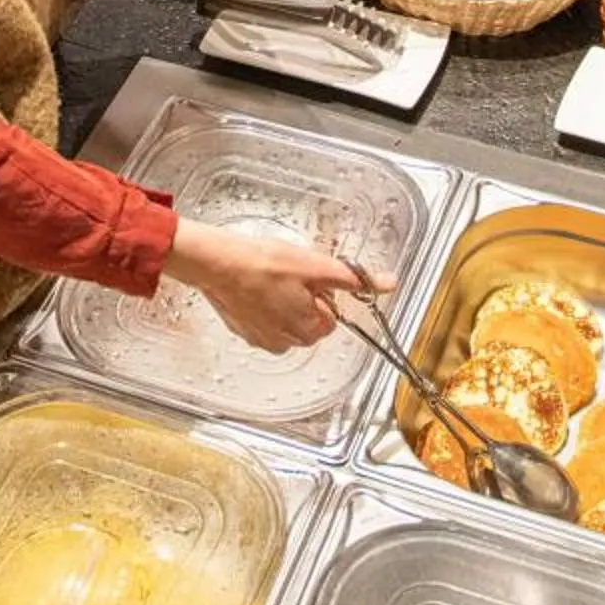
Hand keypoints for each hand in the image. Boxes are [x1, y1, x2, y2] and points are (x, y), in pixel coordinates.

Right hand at [164, 224, 389, 354]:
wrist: (216, 263)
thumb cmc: (262, 262)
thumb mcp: (316, 265)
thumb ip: (353, 279)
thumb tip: (387, 284)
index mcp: (309, 328)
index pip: (333, 318)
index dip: (324, 294)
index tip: (309, 277)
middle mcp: (286, 342)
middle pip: (311, 324)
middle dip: (305, 301)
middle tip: (290, 275)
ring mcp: (262, 339)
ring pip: (287, 324)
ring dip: (284, 305)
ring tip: (270, 280)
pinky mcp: (242, 331)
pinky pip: (263, 323)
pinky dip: (263, 308)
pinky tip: (254, 288)